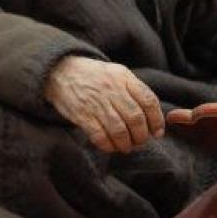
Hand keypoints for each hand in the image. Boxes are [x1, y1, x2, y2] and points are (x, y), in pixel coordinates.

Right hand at [45, 57, 164, 153]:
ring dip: (126, 143)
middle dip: (141, 136)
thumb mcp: (116, 73)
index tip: (157, 133)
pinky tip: (110, 147)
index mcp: (123, 77)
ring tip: (126, 147)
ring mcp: (96, 102)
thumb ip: (134, 90)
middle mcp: (111, 89)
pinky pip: (99, 135)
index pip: (149, 101)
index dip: (156, 121)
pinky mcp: (81, 114)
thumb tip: (153, 119)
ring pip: (119, 130)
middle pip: (135, 118)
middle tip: (140, 142)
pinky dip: (108, 145)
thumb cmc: (94, 76)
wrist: (59, 70)